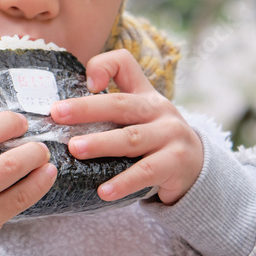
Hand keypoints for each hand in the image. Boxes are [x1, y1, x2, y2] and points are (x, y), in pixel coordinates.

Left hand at [50, 49, 203, 204]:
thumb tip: (66, 113)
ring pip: (132, 138)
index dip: (104, 66)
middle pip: (121, 104)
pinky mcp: (176, 162)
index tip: (86, 82)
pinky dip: (124, 182)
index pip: (125, 64)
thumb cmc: (154, 139)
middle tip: (58, 114)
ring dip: (101, 143)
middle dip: (87, 108)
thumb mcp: (138, 117)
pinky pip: (146, 172)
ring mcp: (170, 135)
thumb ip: (108, 109)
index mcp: (144, 94)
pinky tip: (104, 191)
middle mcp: (159, 110)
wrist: (196, 166)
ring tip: (75, 149)